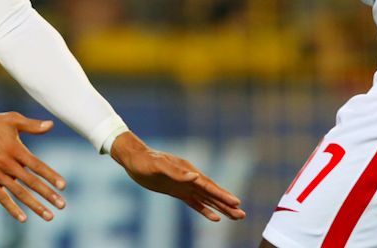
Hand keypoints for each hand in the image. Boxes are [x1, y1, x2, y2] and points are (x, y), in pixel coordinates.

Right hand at [0, 104, 66, 222]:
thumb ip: (32, 125)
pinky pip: (1, 198)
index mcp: (15, 149)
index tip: (63, 186)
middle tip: (62, 205)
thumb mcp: (11, 120)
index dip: (50, 176)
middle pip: (31, 182)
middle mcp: (7, 164)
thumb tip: (51, 125)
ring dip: (34, 205)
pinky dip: (12, 208)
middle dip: (48, 194)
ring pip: (19, 193)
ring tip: (49, 216)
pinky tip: (23, 218)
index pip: (37, 166)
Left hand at [110, 132, 244, 221]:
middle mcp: (189, 178)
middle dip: (227, 204)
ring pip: (207, 199)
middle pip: (212, 193)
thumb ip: (176, 172)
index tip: (236, 203)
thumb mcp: (158, 165)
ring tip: (236, 216)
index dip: (222, 195)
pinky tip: (215, 217)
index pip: (208, 185)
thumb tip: (196, 176)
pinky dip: (205, 210)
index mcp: (188, 170)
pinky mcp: (177, 191)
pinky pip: (195, 203)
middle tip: (242, 214)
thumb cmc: (145, 161)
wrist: (133, 159)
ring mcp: (184, 185)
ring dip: (221, 208)